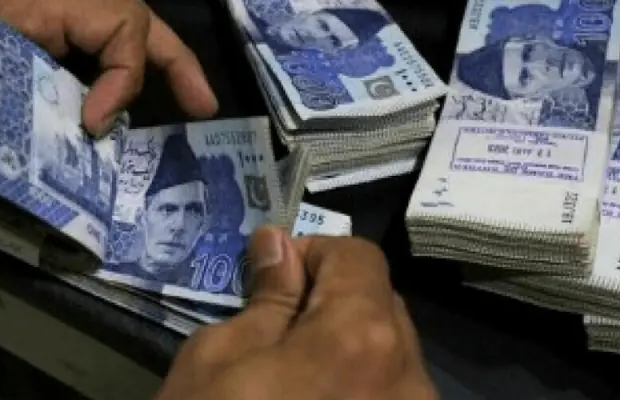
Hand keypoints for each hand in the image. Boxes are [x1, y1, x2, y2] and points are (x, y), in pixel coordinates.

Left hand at [0, 0, 216, 163]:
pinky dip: (95, 100)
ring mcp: (23, 35)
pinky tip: (98, 139)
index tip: (100, 126)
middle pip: (127, 23)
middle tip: (202, 107)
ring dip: (136, 83)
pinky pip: (70, 72)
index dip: (129, 75)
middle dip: (172, 62)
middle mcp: (38, 13)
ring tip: (160, 130)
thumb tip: (94, 154)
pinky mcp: (9, 63)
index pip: (120, 21)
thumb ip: (36, 121)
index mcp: (33, 5)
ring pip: (102, 46)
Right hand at [155, 227, 437, 399]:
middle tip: (276, 323)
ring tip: (294, 375)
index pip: (359, 258)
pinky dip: (358, 385)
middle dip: (332, 299)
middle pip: (381, 304)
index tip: (272, 276)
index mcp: (363, 338)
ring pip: (390, 354)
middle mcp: (409, 379)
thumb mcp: (219, 359)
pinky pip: (390, 395)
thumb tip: (279, 244)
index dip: (313, 253)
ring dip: (346, 345)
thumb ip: (266, 297)